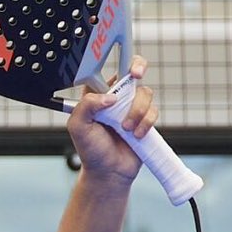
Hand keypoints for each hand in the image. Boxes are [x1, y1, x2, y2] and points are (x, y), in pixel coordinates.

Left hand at [67, 56, 155, 189]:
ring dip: (137, 110)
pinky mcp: (145, 119)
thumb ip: (86, 106)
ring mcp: (132, 107)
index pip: (107, 68)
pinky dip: (146, 122)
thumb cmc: (90, 150)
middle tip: (137, 75)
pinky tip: (136, 134)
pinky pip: (153, 111)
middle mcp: (116, 97)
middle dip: (139, 67)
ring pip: (145, 93)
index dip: (117, 59)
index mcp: (96, 94)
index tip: (122, 63)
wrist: (108, 172)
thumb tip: (109, 97)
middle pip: (134, 70)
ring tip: (126, 128)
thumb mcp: (78, 127)